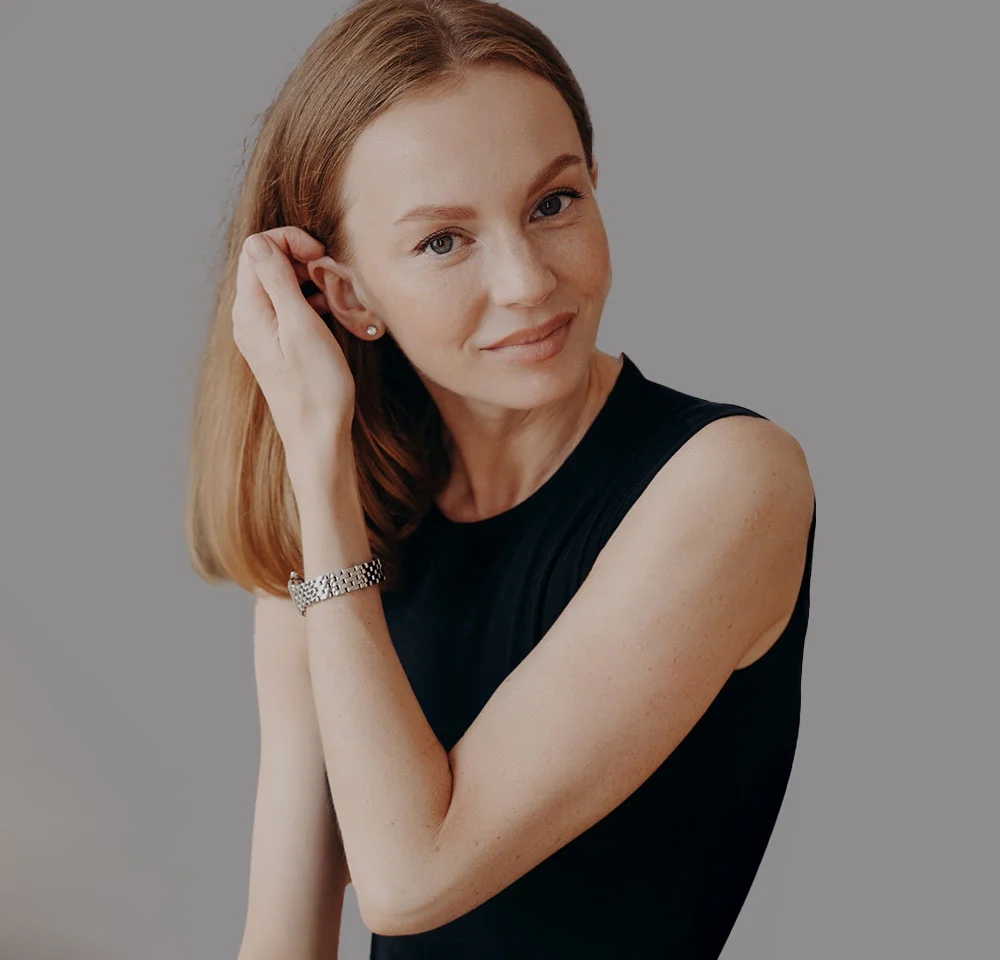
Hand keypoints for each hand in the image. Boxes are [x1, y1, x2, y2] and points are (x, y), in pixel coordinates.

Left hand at [232, 227, 355, 469]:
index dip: (291, 241)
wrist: (317, 436)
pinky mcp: (277, 343)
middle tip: (333, 275)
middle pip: (268, 263)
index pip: (258, 247)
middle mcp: (248, 317)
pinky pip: (289, 306)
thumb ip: (278, 281)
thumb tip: (259, 242)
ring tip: (337, 296)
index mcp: (250, 310)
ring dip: (310, 280)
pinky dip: (311, 301)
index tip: (321, 256)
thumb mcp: (300, 326)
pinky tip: (332, 313)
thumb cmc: (316, 387)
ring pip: (281, 284)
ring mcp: (261, 331)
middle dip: (302, 258)